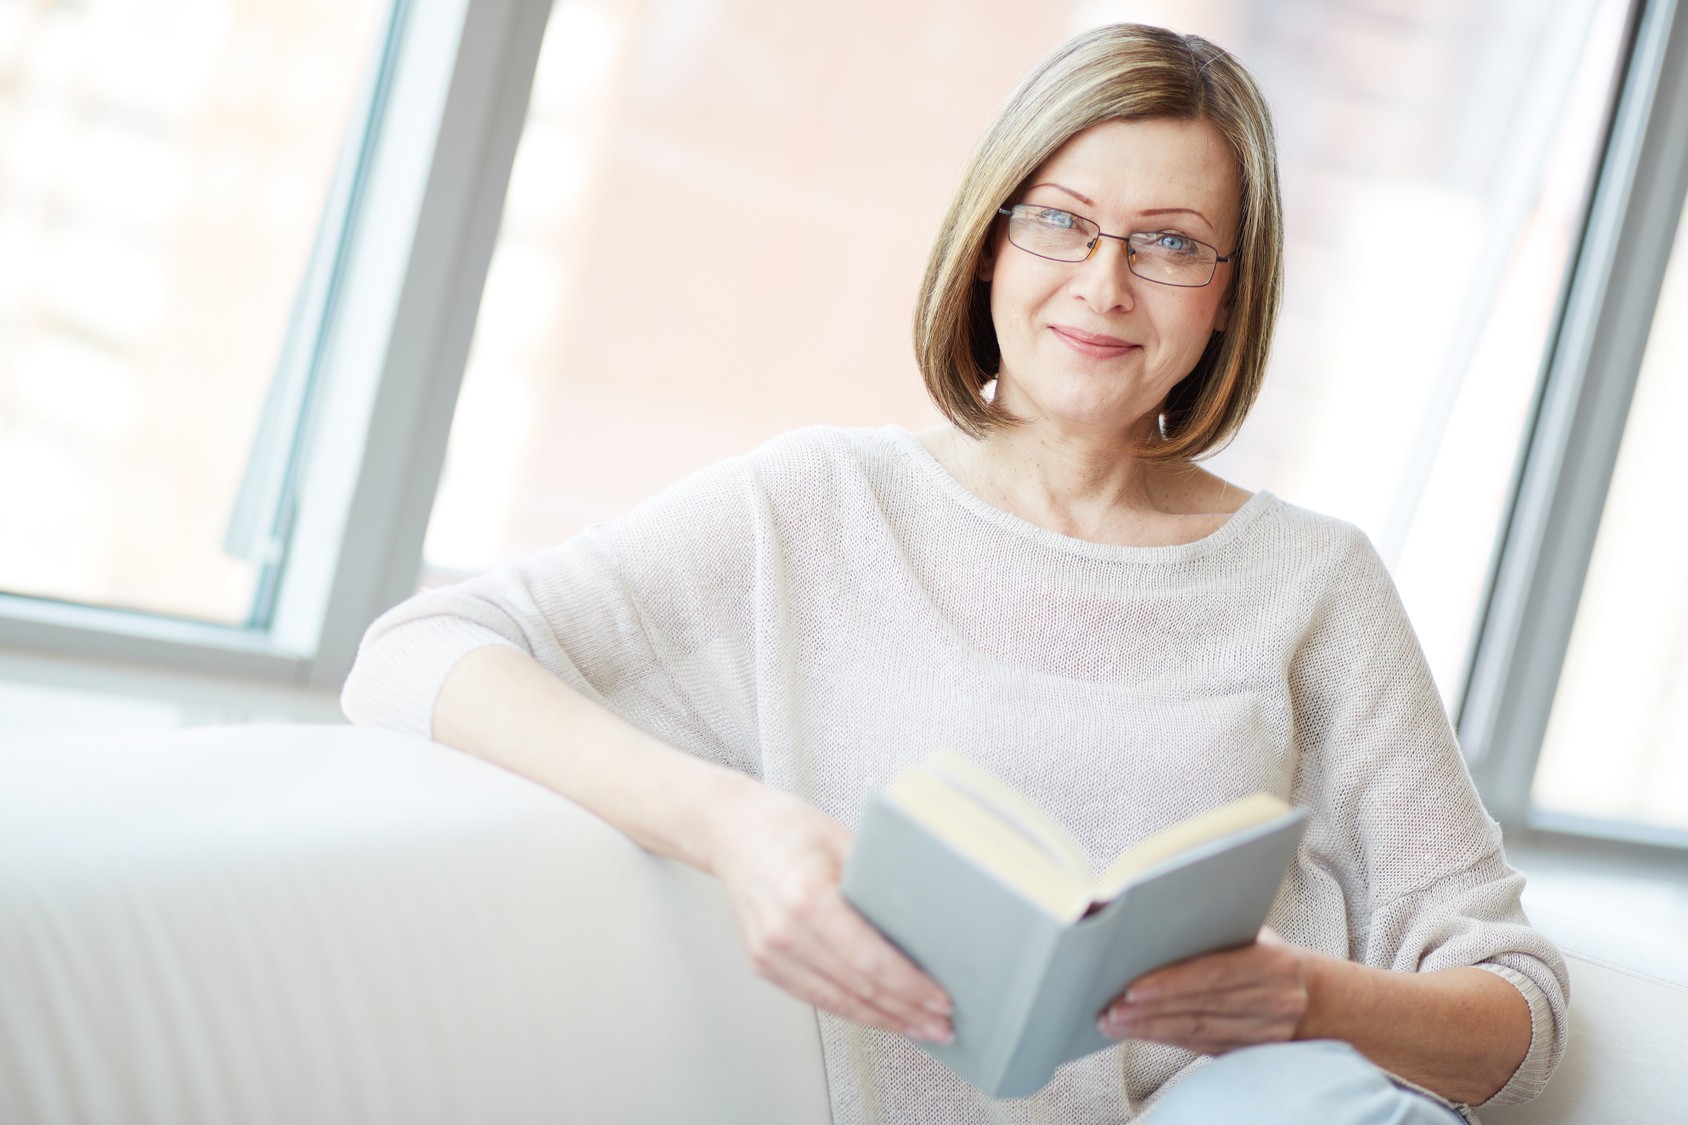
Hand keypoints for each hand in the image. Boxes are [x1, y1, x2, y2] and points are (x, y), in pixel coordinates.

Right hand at [705, 784, 953, 1042]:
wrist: (731, 831)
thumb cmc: (787, 828)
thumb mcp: (843, 840)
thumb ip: (878, 883)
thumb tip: (926, 924)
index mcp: (808, 898)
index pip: (869, 960)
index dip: (909, 987)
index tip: (940, 998)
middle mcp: (785, 932)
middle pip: (858, 988)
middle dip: (906, 1012)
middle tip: (942, 1024)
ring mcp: (770, 953)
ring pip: (838, 1002)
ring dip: (883, 1021)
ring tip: (919, 1028)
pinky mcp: (764, 963)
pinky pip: (816, 997)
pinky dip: (852, 1010)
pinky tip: (880, 1016)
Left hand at [1097, 928, 1308, 1054]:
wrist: (1316, 997)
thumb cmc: (1268, 953)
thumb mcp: (1252, 934)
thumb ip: (1213, 931)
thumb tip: (1153, 920)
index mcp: (1274, 962)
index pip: (1215, 974)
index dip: (1172, 983)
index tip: (1132, 987)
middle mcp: (1275, 1001)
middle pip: (1201, 1007)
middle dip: (1150, 1010)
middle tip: (1110, 1008)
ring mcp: (1267, 1032)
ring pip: (1198, 1032)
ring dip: (1150, 1029)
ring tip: (1113, 1022)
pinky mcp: (1252, 1051)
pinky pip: (1201, 1047)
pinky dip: (1165, 1039)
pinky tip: (1138, 1033)